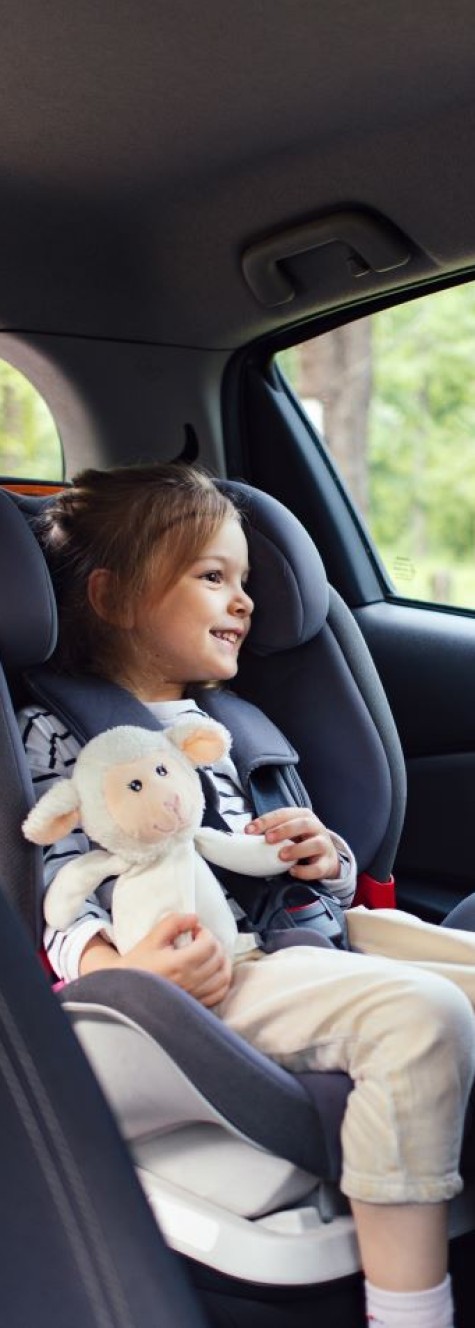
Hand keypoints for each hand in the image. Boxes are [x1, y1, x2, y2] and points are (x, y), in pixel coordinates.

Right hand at [118, 913, 232, 1006]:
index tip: (193, 931)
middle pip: (218, 958)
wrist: (124, 991)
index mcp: (180, 964)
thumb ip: (174, 922)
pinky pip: (219, 993)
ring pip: (223, 977)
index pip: (209, 944)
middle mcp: (190, 982)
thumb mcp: (152, 938)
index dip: (205, 932)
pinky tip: (212, 972)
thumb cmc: (137, 965)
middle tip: (199, 940)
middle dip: (213, 944)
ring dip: (221, 961)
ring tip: (208, 954)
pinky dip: (221, 980)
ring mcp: (195, 996)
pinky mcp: (196, 1005)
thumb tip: (194, 918)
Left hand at [245, 807, 339, 880]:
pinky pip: (318, 868)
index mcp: (303, 816)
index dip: (266, 820)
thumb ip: (272, 830)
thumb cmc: (301, 841)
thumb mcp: (289, 831)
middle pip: (303, 824)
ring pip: (315, 844)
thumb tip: (244, 833)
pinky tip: (293, 872)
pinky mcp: (327, 863)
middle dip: (284, 830)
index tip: (249, 830)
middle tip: (267, 839)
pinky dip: (305, 871)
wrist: (326, 856)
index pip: (284, 813)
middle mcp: (316, 828)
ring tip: (281, 856)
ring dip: (296, 849)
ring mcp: (324, 845)